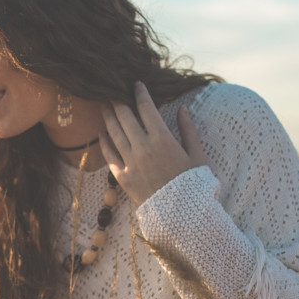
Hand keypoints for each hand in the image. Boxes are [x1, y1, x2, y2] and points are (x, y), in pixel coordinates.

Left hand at [99, 81, 205, 205]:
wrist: (181, 214)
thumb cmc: (193, 183)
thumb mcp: (197, 155)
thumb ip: (188, 130)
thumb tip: (183, 108)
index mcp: (163, 139)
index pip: (146, 108)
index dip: (139, 93)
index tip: (136, 84)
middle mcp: (143, 148)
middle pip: (124, 117)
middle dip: (118, 101)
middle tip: (112, 90)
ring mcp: (131, 162)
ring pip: (114, 133)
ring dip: (108, 117)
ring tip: (103, 106)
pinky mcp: (123, 177)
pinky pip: (109, 156)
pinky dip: (104, 142)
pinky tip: (101, 133)